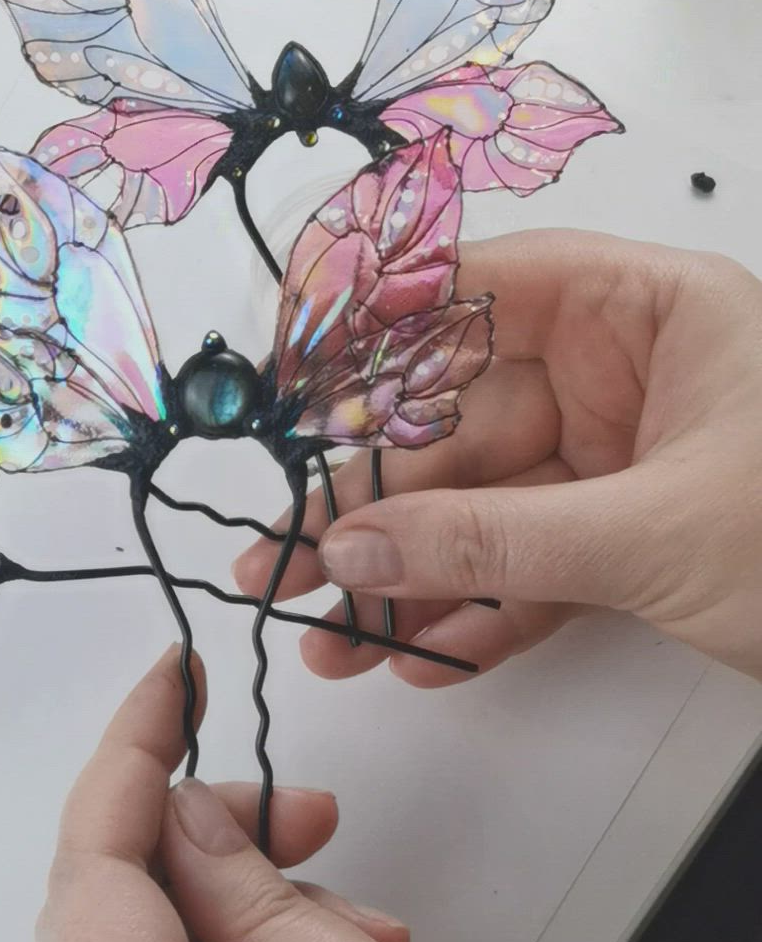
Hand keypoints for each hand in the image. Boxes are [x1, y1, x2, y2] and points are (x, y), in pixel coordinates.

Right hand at [235, 229, 761, 685]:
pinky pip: (530, 565)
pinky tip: (418, 657)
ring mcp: (625, 456)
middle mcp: (626, 370)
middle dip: (369, 500)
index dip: (370, 318)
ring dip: (407, 577)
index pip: (477, 284)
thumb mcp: (656, 534)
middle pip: (458, 416)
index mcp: (646, 310)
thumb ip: (492, 542)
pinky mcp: (632, 537)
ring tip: (327, 637)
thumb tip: (354, 551)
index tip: (286, 368)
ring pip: (483, 504)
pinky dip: (478, 615)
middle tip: (286, 556)